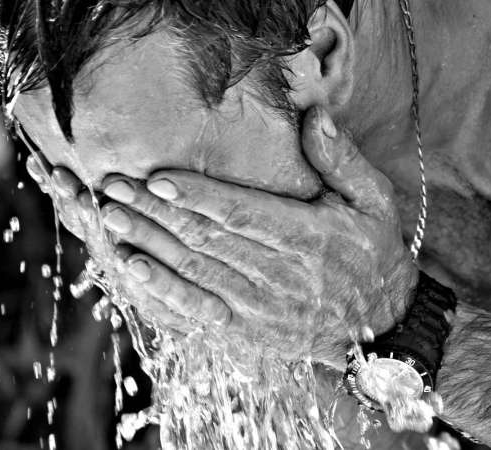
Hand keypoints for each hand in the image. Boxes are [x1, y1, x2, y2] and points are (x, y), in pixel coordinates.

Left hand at [30, 107, 418, 367]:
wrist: (380, 324)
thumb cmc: (374, 252)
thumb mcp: (374, 201)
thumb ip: (342, 160)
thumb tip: (314, 116)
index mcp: (311, 239)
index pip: (245, 214)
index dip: (199, 197)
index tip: (157, 177)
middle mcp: (282, 276)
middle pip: (209, 241)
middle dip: (157, 213)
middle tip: (113, 187)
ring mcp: (262, 308)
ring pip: (196, 272)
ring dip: (149, 244)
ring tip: (110, 218)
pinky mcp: (248, 330)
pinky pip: (198, 310)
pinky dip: (162, 290)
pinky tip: (132, 268)